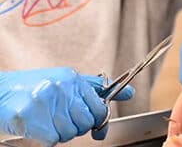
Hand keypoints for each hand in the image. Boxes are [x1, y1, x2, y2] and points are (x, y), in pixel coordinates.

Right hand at [0, 68, 133, 145]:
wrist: (0, 92)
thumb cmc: (35, 88)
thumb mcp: (68, 82)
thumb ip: (97, 89)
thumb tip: (130, 93)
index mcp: (73, 78)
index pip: (99, 107)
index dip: (96, 120)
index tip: (92, 124)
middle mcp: (62, 86)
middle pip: (85, 123)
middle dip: (75, 127)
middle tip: (60, 120)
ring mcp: (46, 100)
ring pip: (69, 133)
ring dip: (59, 133)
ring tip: (47, 121)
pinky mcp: (31, 116)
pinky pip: (52, 140)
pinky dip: (46, 139)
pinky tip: (38, 128)